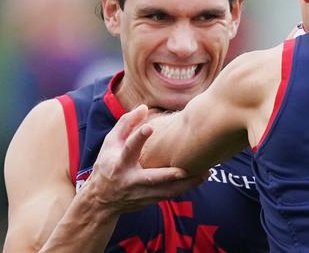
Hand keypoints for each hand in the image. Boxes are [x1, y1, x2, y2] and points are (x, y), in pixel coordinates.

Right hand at [81, 105, 203, 215]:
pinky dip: (186, 187)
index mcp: (119, 163)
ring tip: (206, 172)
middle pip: (152, 178)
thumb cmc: (107, 165)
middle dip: (169, 175)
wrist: (101, 200)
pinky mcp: (150, 200)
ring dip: (187, 183)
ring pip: (167, 191)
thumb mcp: (110, 143)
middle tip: (186, 168)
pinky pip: (171, 194)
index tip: (149, 127)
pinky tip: (201, 177)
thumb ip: (126, 124)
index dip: (138, 137)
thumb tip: (144, 107)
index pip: (128, 149)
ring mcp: (141, 193)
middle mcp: (130, 180)